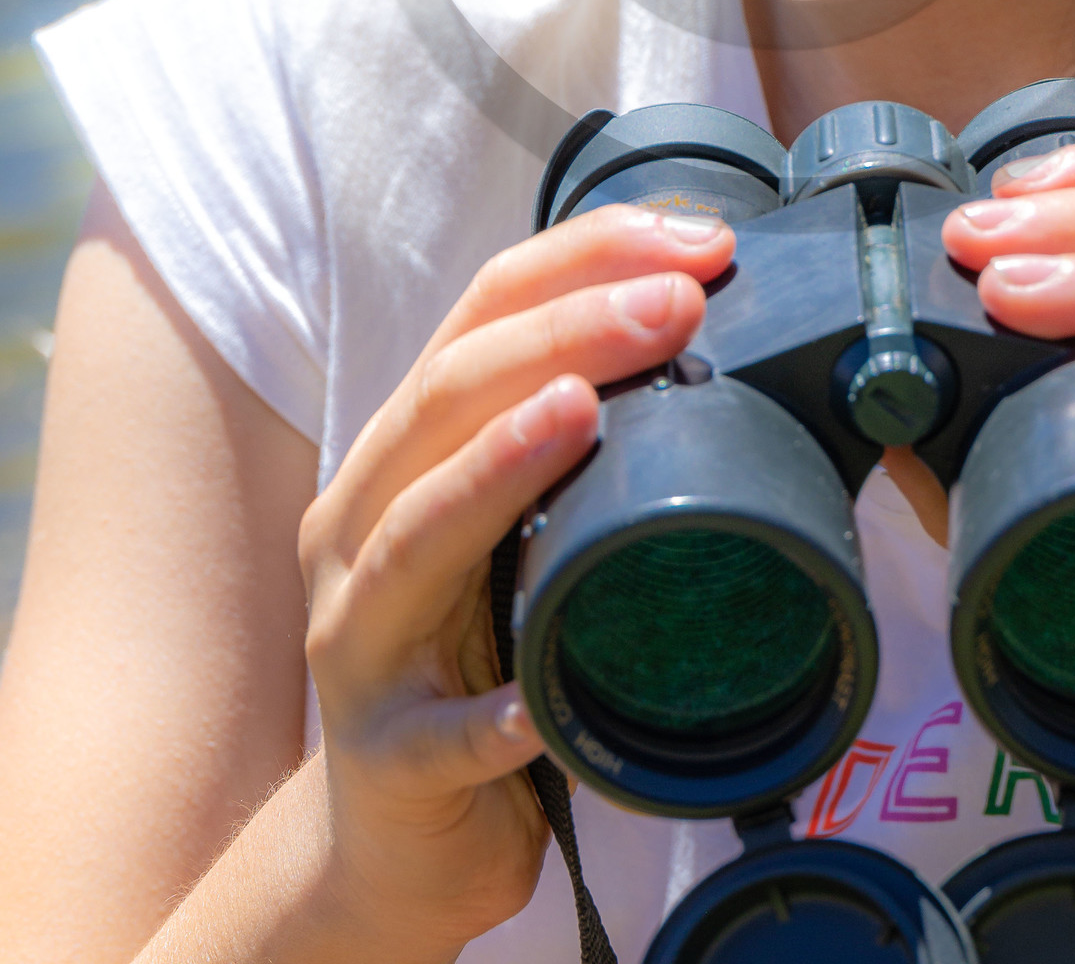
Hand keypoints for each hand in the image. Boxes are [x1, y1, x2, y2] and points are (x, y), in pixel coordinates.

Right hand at [297, 205, 733, 961]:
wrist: (392, 835)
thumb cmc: (473, 647)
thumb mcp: (516, 523)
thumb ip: (576, 438)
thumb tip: (716, 328)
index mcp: (404, 449)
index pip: (481, 311)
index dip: (584, 258)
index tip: (694, 239)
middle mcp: (359, 524)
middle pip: (447, 395)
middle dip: (567, 332)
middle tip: (677, 302)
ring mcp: (357, 639)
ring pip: (412, 534)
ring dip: (499, 466)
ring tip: (582, 411)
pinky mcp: (384, 757)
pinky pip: (438, 734)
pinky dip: (486, 715)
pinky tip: (535, 702)